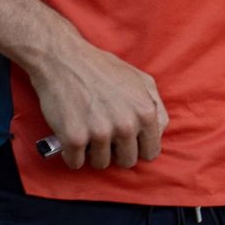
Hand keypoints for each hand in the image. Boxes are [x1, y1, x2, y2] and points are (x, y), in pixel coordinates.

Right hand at [28, 35, 167, 169]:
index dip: (139, 149)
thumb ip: (156, 107)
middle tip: (106, 137)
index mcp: (145, 113)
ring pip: (101, 164)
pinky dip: (72, 155)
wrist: (65, 60)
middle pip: (127, 161)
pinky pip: (75, 163)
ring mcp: (100, 133)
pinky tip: (72, 138)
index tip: (128, 143)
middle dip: (118, 152)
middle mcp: (126, 126)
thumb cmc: (104, 69)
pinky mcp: (74, 138)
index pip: (151, 152)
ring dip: (94, 153)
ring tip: (89, 133)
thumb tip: (158, 132)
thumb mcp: (142, 80)